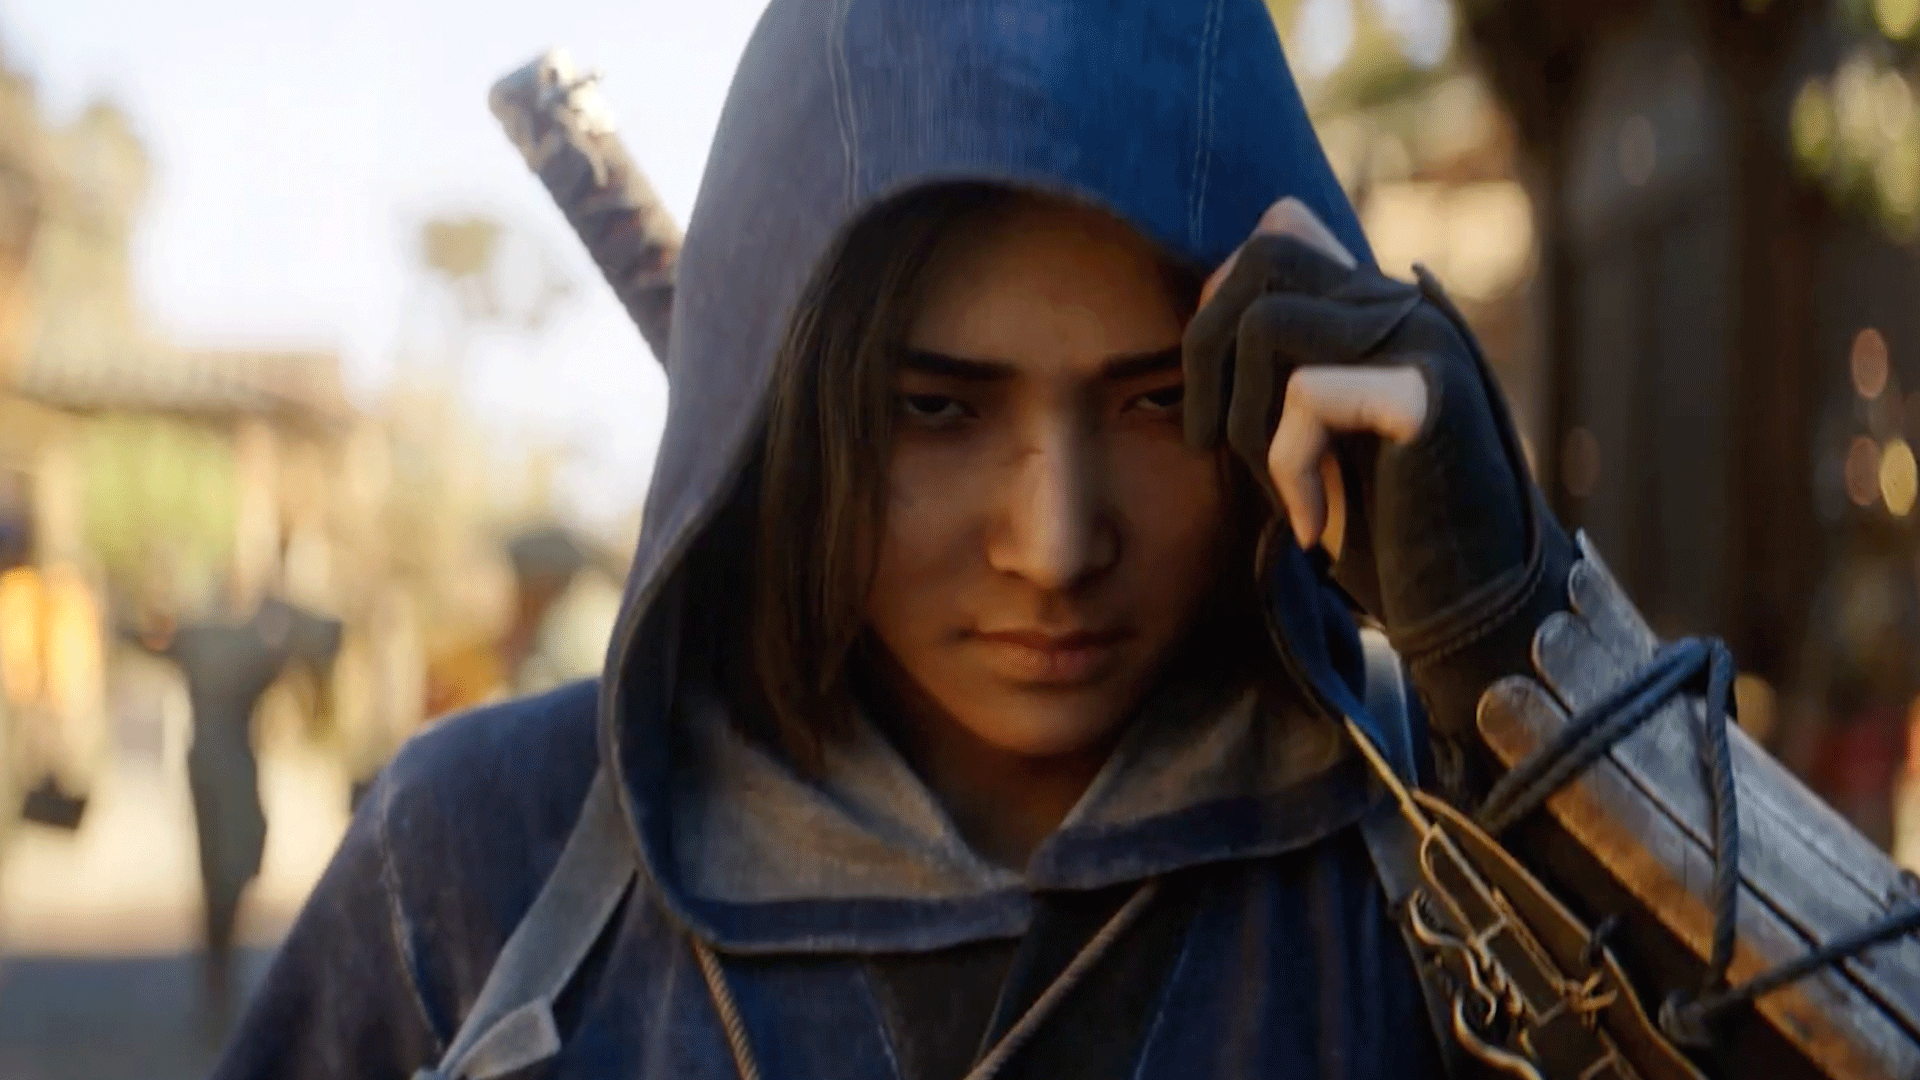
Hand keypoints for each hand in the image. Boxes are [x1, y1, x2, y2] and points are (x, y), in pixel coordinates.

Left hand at [1183, 197, 1538, 648]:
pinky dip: (1288, 470)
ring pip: (1268, 323)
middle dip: (1206, 347)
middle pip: (1267, 254)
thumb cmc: (1383, 535)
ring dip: (1243, 418)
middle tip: (1207, 440)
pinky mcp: (1429, 394)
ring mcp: (1425, 341)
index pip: (1281, 232)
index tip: (1210, 399)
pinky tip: (1314, 529)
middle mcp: (1409, 305)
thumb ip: (1271, 372)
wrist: (1472, 616)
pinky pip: (1307, 395)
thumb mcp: (1308, 439)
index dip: (1220, 300)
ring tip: (1278, 489)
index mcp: (1381, 308)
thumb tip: (1203, 304)